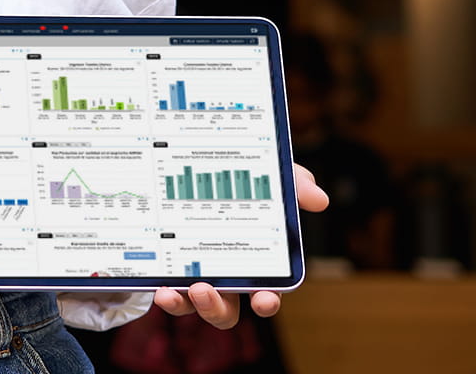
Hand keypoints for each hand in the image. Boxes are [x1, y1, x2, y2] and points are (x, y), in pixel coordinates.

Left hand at [153, 162, 328, 328]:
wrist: (197, 164)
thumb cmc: (243, 179)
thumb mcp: (270, 175)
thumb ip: (294, 184)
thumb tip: (318, 198)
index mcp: (255, 262)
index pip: (266, 291)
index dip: (267, 300)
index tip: (263, 300)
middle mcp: (225, 275)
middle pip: (225, 310)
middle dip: (215, 308)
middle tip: (203, 290)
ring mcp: (195, 272)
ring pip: (193, 305)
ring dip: (185, 305)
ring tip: (176, 290)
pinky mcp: (168, 264)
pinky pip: (167, 287)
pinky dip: (165, 292)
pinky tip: (158, 284)